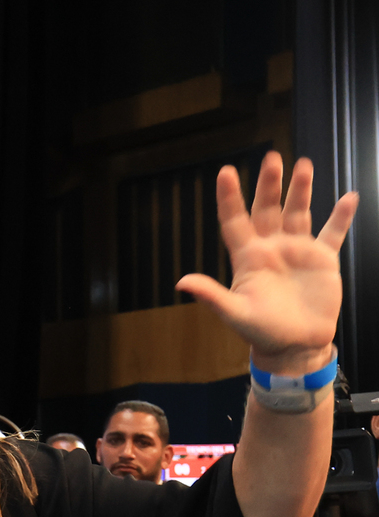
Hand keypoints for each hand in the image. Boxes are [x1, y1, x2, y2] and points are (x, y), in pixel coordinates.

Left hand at [176, 153, 357, 375]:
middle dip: (268, 185)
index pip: (234, 222)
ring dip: (300, 190)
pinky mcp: (322, 260)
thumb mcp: (235, 313)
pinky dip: (340, 216)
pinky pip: (332, 233)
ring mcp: (297, 252)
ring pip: (298, 213)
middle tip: (270, 157)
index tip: (225, 172)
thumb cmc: (261, 332)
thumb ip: (211, 296)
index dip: (229, 198)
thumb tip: (181, 283)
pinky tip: (347, 197)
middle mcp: (271, 249)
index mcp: (248, 259)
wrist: (294, 346)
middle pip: (267, 210)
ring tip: (303, 164)